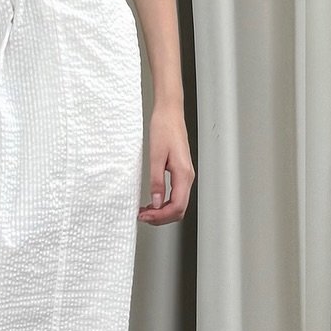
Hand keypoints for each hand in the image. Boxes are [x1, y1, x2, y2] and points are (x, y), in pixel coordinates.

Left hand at [138, 102, 194, 224]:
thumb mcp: (156, 156)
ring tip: (145, 211)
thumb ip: (157, 181)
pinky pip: (176, 194)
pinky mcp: (180, 172)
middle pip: (179, 209)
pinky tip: (153, 201)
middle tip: (143, 216)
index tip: (145, 216)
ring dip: (162, 211)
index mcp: (183, 173)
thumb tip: (157, 202)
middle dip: (161, 217)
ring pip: (178, 203)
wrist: (169, 113)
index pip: (177, 206)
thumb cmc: (164, 128)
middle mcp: (187, 176)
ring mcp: (185, 175)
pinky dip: (164, 202)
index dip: (161, 216)